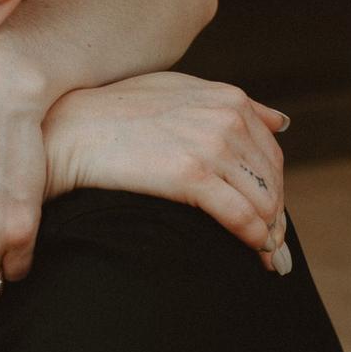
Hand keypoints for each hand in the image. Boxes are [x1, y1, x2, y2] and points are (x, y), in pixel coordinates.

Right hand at [42, 72, 290, 269]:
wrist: (69, 130)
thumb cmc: (114, 113)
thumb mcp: (177, 91)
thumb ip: (229, 105)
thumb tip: (281, 122)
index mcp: (228, 98)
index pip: (270, 153)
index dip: (275, 190)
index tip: (272, 217)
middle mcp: (227, 118)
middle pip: (271, 179)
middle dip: (276, 217)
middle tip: (275, 248)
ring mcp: (210, 144)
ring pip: (262, 200)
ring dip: (271, 234)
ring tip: (268, 260)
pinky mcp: (191, 174)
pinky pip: (241, 215)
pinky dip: (256, 238)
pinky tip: (256, 254)